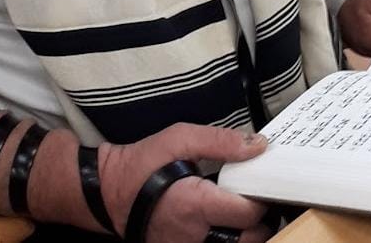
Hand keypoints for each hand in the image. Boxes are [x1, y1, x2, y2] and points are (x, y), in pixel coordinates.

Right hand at [98, 123, 271, 242]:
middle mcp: (195, 236)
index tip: (261, 183)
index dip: (262, 198)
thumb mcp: (180, 138)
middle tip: (257, 200)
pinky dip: (228, 240)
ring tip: (244, 213)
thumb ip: (221, 141)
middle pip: (250, 241)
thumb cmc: (143, 163)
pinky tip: (225, 224)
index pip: (248, 213)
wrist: (108, 193)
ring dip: (247, 235)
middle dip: (261, 222)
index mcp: (197, 205)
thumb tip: (259, 145)